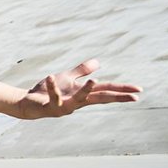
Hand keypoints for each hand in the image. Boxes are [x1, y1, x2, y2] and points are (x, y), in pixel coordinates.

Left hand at [18, 59, 141, 118]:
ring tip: (95, 80)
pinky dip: (52, 87)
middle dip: (117, 97)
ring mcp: (65, 105)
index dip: (122, 90)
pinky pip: (53, 96)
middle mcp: (77, 101)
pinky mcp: (50, 106)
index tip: (139, 90)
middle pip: (100, 98)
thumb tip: (98, 62)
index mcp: (83, 94)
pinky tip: (51, 77)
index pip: (106, 90)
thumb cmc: (47, 92)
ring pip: (79, 99)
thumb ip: (81, 71)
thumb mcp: (67, 79)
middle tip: (134, 96)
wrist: (27, 103)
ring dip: (86, 90)